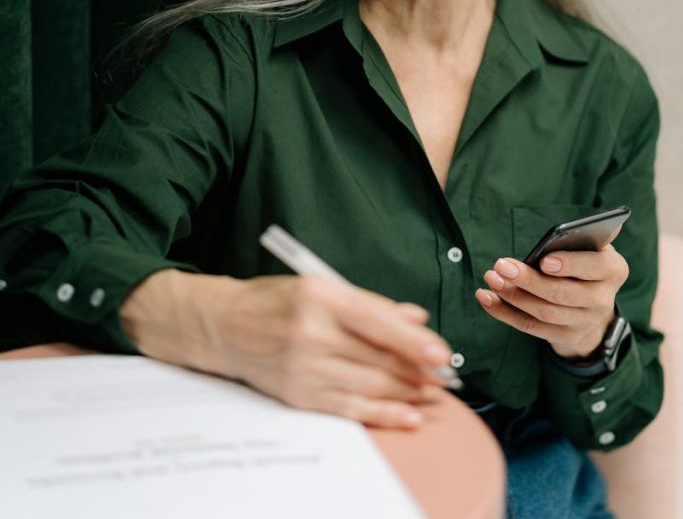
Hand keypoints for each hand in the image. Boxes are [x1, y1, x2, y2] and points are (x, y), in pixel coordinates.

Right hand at [121, 269, 452, 428]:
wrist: (221, 326)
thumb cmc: (274, 300)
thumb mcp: (320, 285)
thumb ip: (370, 303)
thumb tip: (415, 318)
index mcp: (320, 296)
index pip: (377, 322)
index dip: (414, 342)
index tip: (442, 353)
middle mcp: (311, 333)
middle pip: (377, 358)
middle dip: (418, 370)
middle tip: (446, 376)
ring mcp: (303, 367)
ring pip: (368, 385)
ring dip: (406, 392)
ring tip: (432, 392)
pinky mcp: (298, 394)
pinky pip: (349, 408)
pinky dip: (382, 414)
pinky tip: (407, 415)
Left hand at [474, 245, 628, 358]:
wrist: (592, 303)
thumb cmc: (583, 260)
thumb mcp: (589, 246)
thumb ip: (582, 237)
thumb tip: (575, 230)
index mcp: (613, 269)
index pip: (593, 267)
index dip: (569, 265)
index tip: (544, 260)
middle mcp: (603, 300)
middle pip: (562, 294)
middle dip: (528, 280)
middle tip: (501, 265)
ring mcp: (585, 322)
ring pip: (544, 312)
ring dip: (512, 296)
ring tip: (491, 278)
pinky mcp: (565, 336)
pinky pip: (531, 327)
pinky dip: (505, 313)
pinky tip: (486, 297)